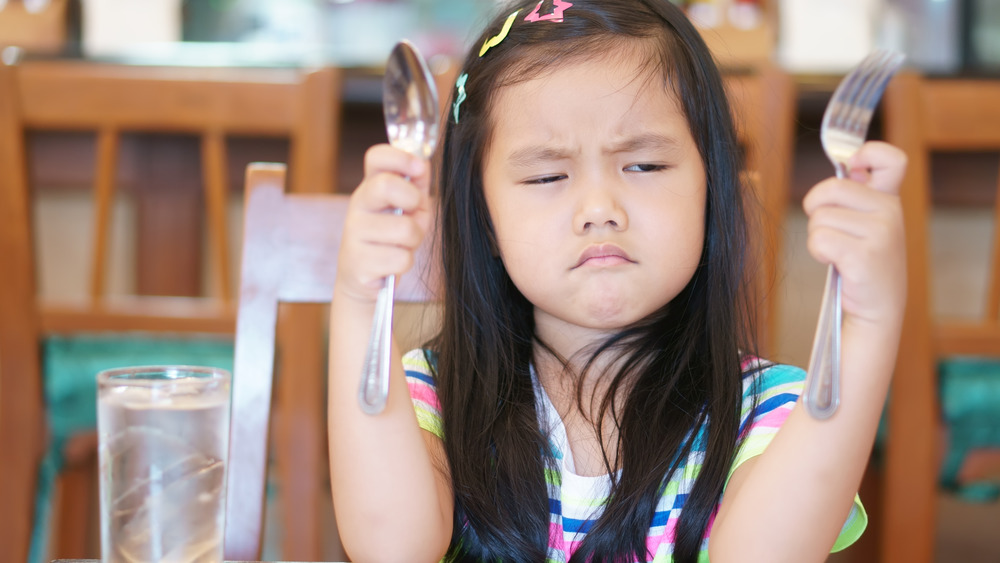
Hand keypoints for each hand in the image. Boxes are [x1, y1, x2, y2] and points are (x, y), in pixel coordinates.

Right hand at [336, 144, 432, 303]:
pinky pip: (400, 259)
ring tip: (403, 244)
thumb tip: (422, 165)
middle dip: (413, 199)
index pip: (376, 157)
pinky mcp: (358, 263)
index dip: (401, 156)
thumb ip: (417, 186)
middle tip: (414, 212)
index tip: (419, 167)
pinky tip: (391, 263)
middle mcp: (358, 205)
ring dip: (414, 239)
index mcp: (371, 187)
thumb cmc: (392, 238)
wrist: (365, 280)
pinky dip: (405, 263)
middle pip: (386, 185)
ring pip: (403, 229)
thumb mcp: (410, 208)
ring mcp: (354, 233)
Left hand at [803, 141, 906, 326]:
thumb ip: (859, 195)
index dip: (867, 153)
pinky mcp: (864, 255)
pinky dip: (818, 252)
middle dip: (816, 208)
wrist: (877, 309)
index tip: (853, 166)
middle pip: (830, 188)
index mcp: (890, 199)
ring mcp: (880, 233)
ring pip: (819, 218)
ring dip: (818, 236)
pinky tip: (836, 263)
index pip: (892, 159)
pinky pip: (819, 239)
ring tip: (839, 252)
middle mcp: (890, 211)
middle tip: (830, 229)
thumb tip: (850, 163)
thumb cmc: (864, 263)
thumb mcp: (869, 224)